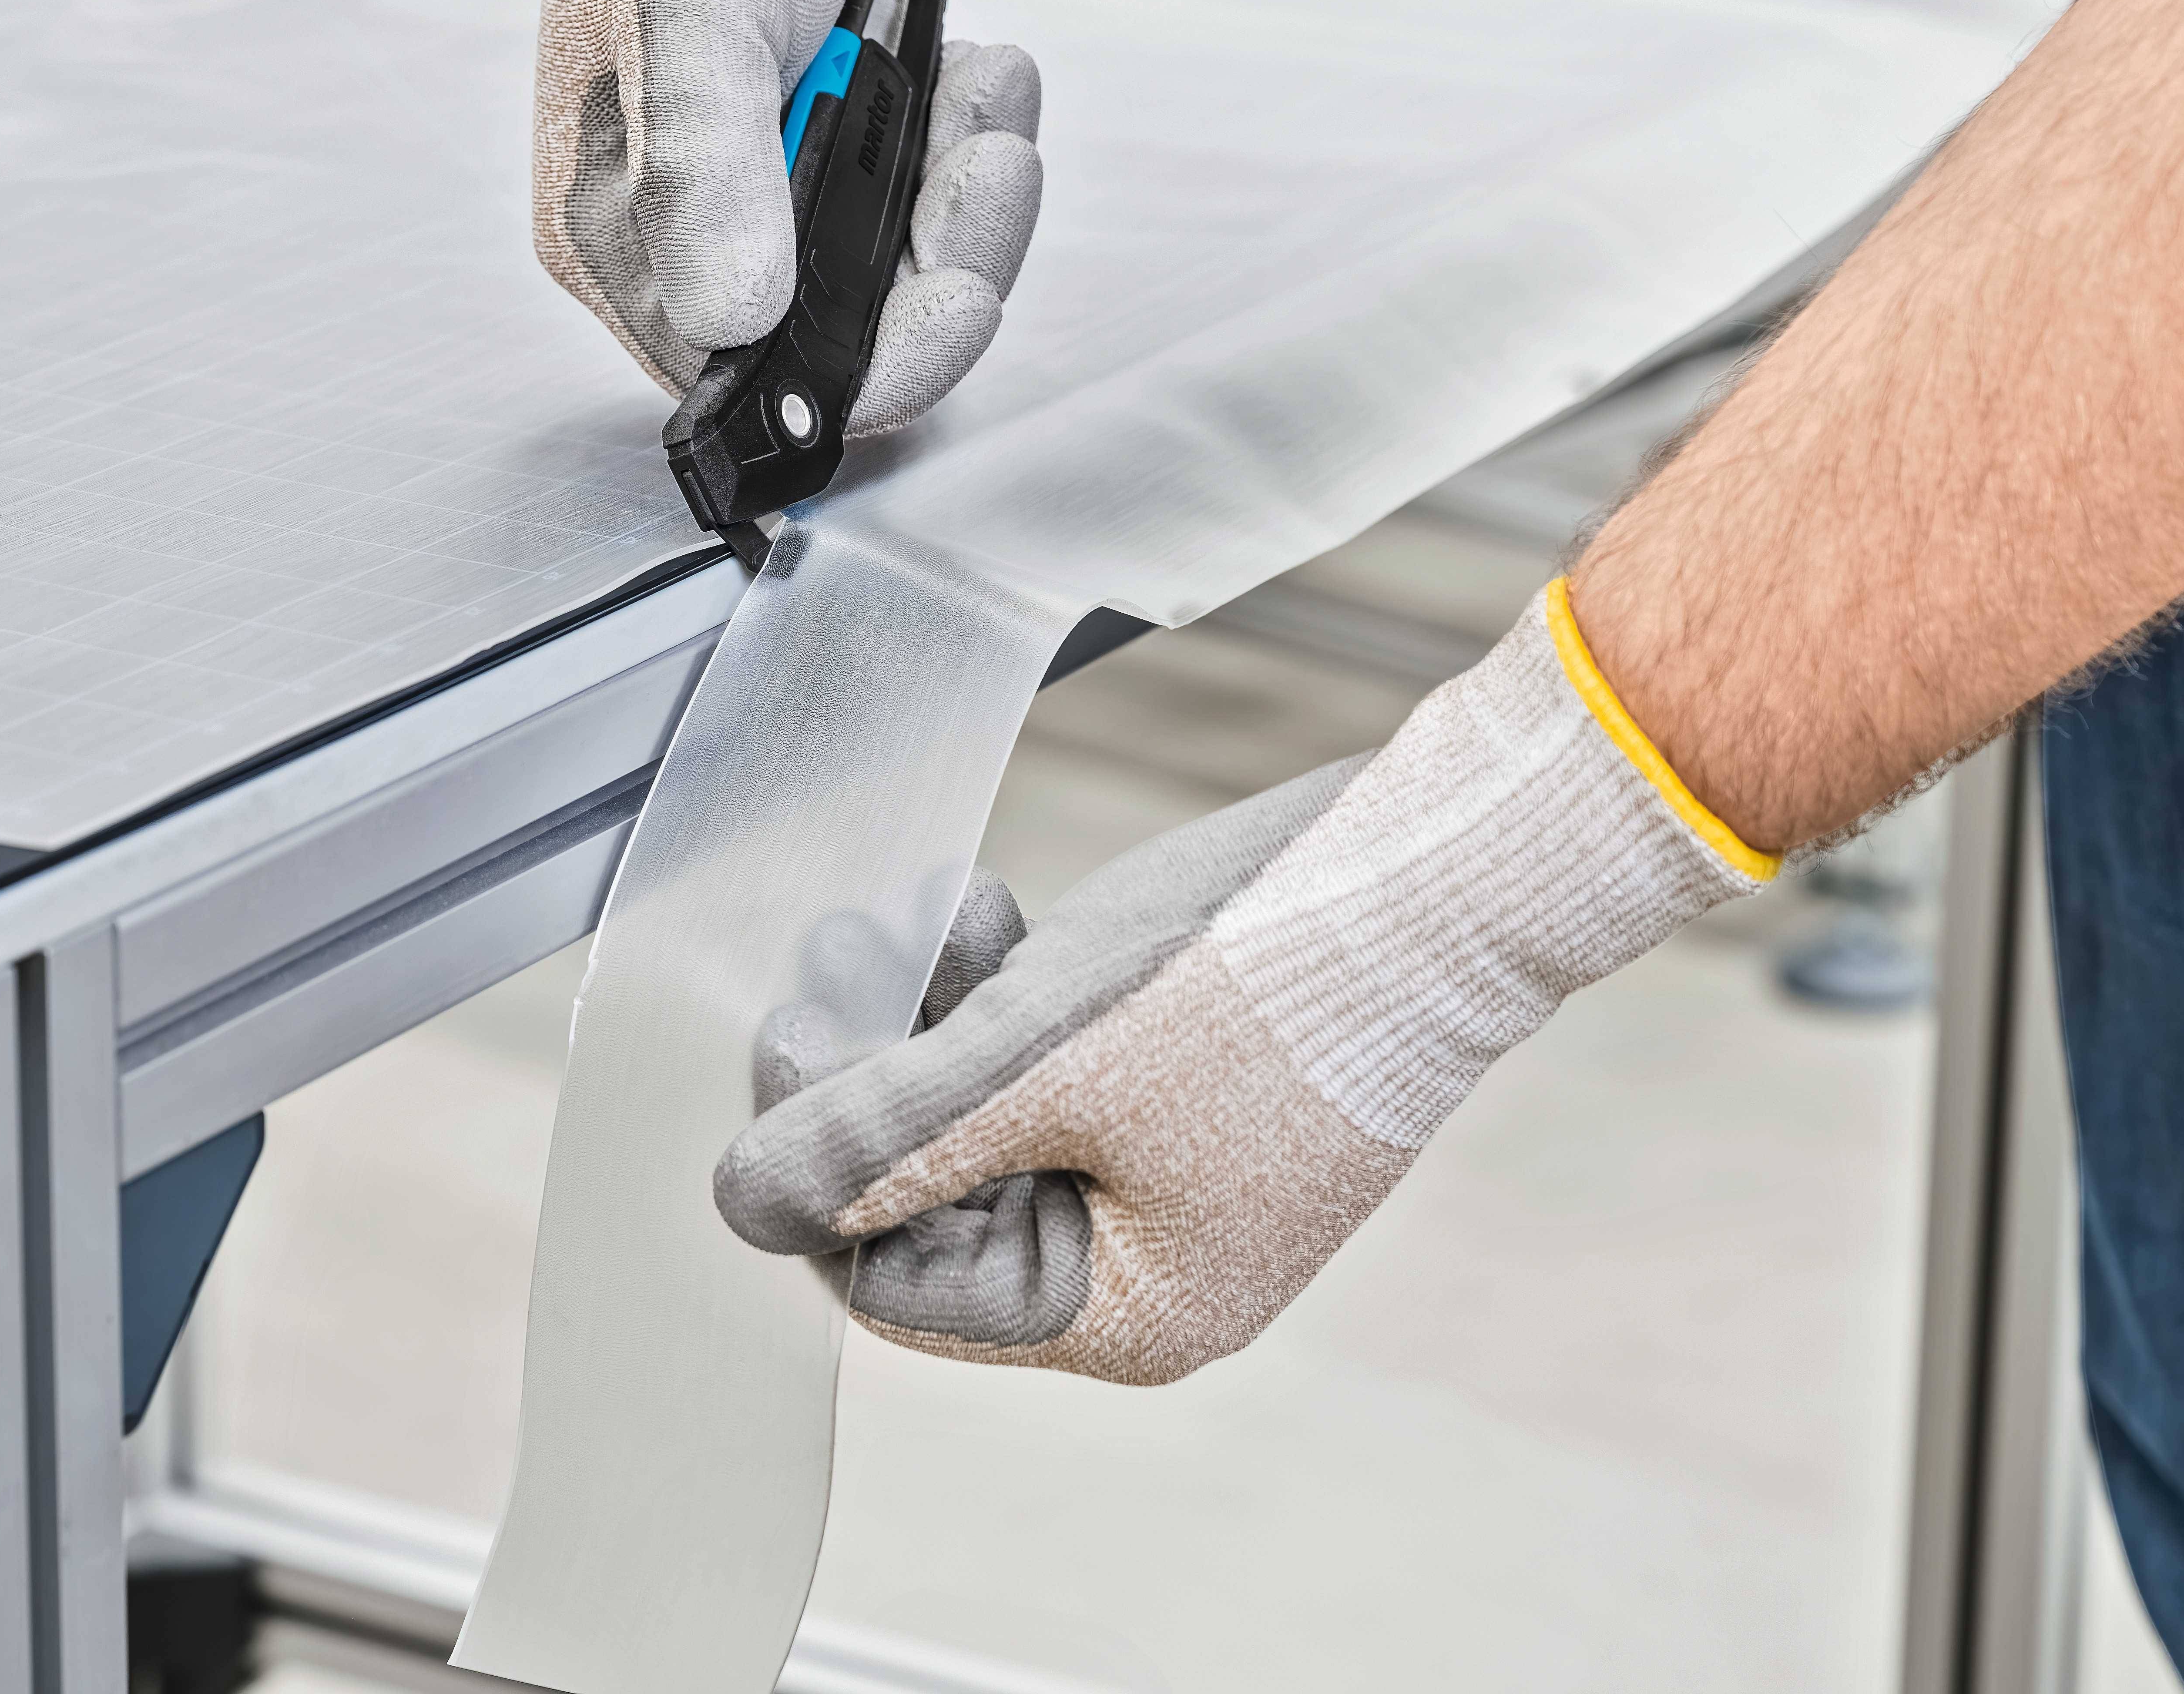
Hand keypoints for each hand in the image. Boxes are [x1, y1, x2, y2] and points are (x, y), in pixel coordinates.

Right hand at [532, 0, 1044, 433]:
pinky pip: (933, 195)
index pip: (750, 377)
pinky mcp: (836, 146)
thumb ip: (707, 173)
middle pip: (852, 335)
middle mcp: (691, 236)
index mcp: (618, 233)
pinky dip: (974, 135)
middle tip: (996, 164)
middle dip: (947, 260)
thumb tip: (732, 320)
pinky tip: (971, 61)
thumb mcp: (689, 16)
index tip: (963, 304)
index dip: (870, 366)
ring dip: (974, 188)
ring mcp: (771, 193)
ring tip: (982, 88)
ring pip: (909, 268)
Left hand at [713, 583, 1775, 1383]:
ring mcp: (1183, 1178)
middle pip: (944, 1200)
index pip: (907, 1281)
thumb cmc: (1255, 980)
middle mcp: (1159, 1267)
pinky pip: (1058, 1072)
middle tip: (842, 957)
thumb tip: (744, 1203)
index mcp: (1132, 1313)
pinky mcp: (1196, 1089)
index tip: (794, 1038)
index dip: (827, 1168)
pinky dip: (1009, 998)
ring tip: (924, 917)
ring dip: (935, 1019)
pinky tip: (990, 914)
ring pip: (993, 1121)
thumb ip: (882, 1136)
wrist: (1439, 870)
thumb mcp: (1034, 1061)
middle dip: (881, 1076)